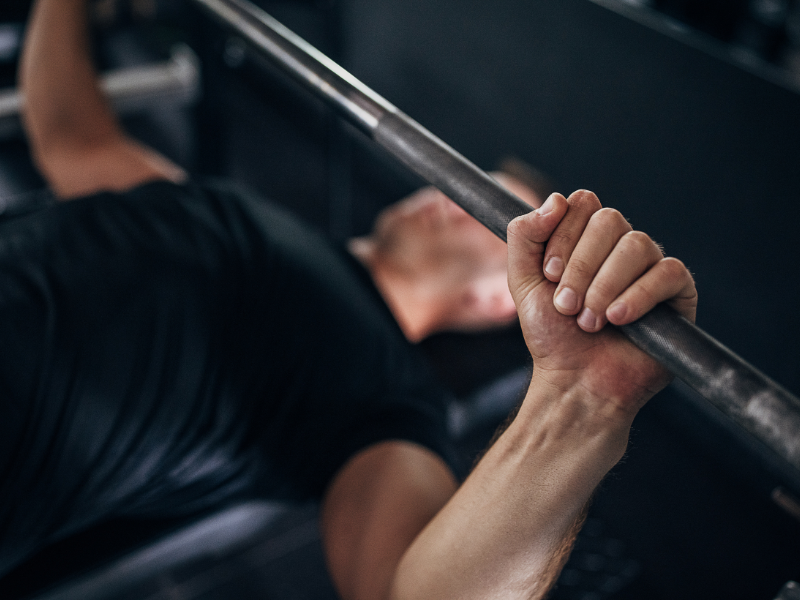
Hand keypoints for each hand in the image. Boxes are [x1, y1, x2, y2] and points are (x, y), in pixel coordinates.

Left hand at [507, 190, 696, 419]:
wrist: (575, 381)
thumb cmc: (552, 334)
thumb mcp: (523, 281)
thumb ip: (525, 236)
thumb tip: (556, 199)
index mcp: (587, 238)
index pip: (583, 202)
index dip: (563, 235)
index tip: (548, 275)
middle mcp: (621, 246)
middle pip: (609, 220)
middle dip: (581, 266)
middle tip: (566, 305)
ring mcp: (651, 267)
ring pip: (637, 244)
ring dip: (604, 286)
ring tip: (589, 321)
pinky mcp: (677, 293)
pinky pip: (667, 272)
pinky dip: (638, 296)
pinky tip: (618, 319)